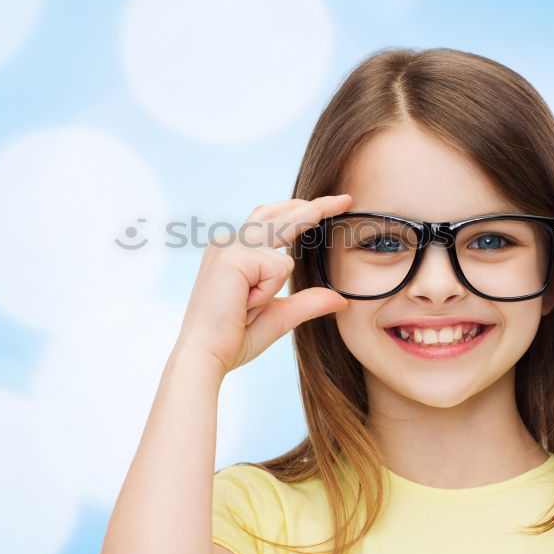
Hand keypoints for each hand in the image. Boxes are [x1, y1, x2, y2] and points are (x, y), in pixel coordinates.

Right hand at [173, 194, 352, 376]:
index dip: (302, 209)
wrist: (206, 354)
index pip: (272, 218)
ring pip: (284, 259)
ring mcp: (229, 246)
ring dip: (271, 290)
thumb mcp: (279, 316)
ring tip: (245, 308)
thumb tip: (342, 300)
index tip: (334, 202)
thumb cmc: (234, 338)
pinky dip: (267, 293)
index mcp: (234, 251)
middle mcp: (229, 241)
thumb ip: (308, 302)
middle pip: (281, 214)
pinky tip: (243, 305)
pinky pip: (278, 269)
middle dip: (318, 207)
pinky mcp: (233, 256)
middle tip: (347, 199)